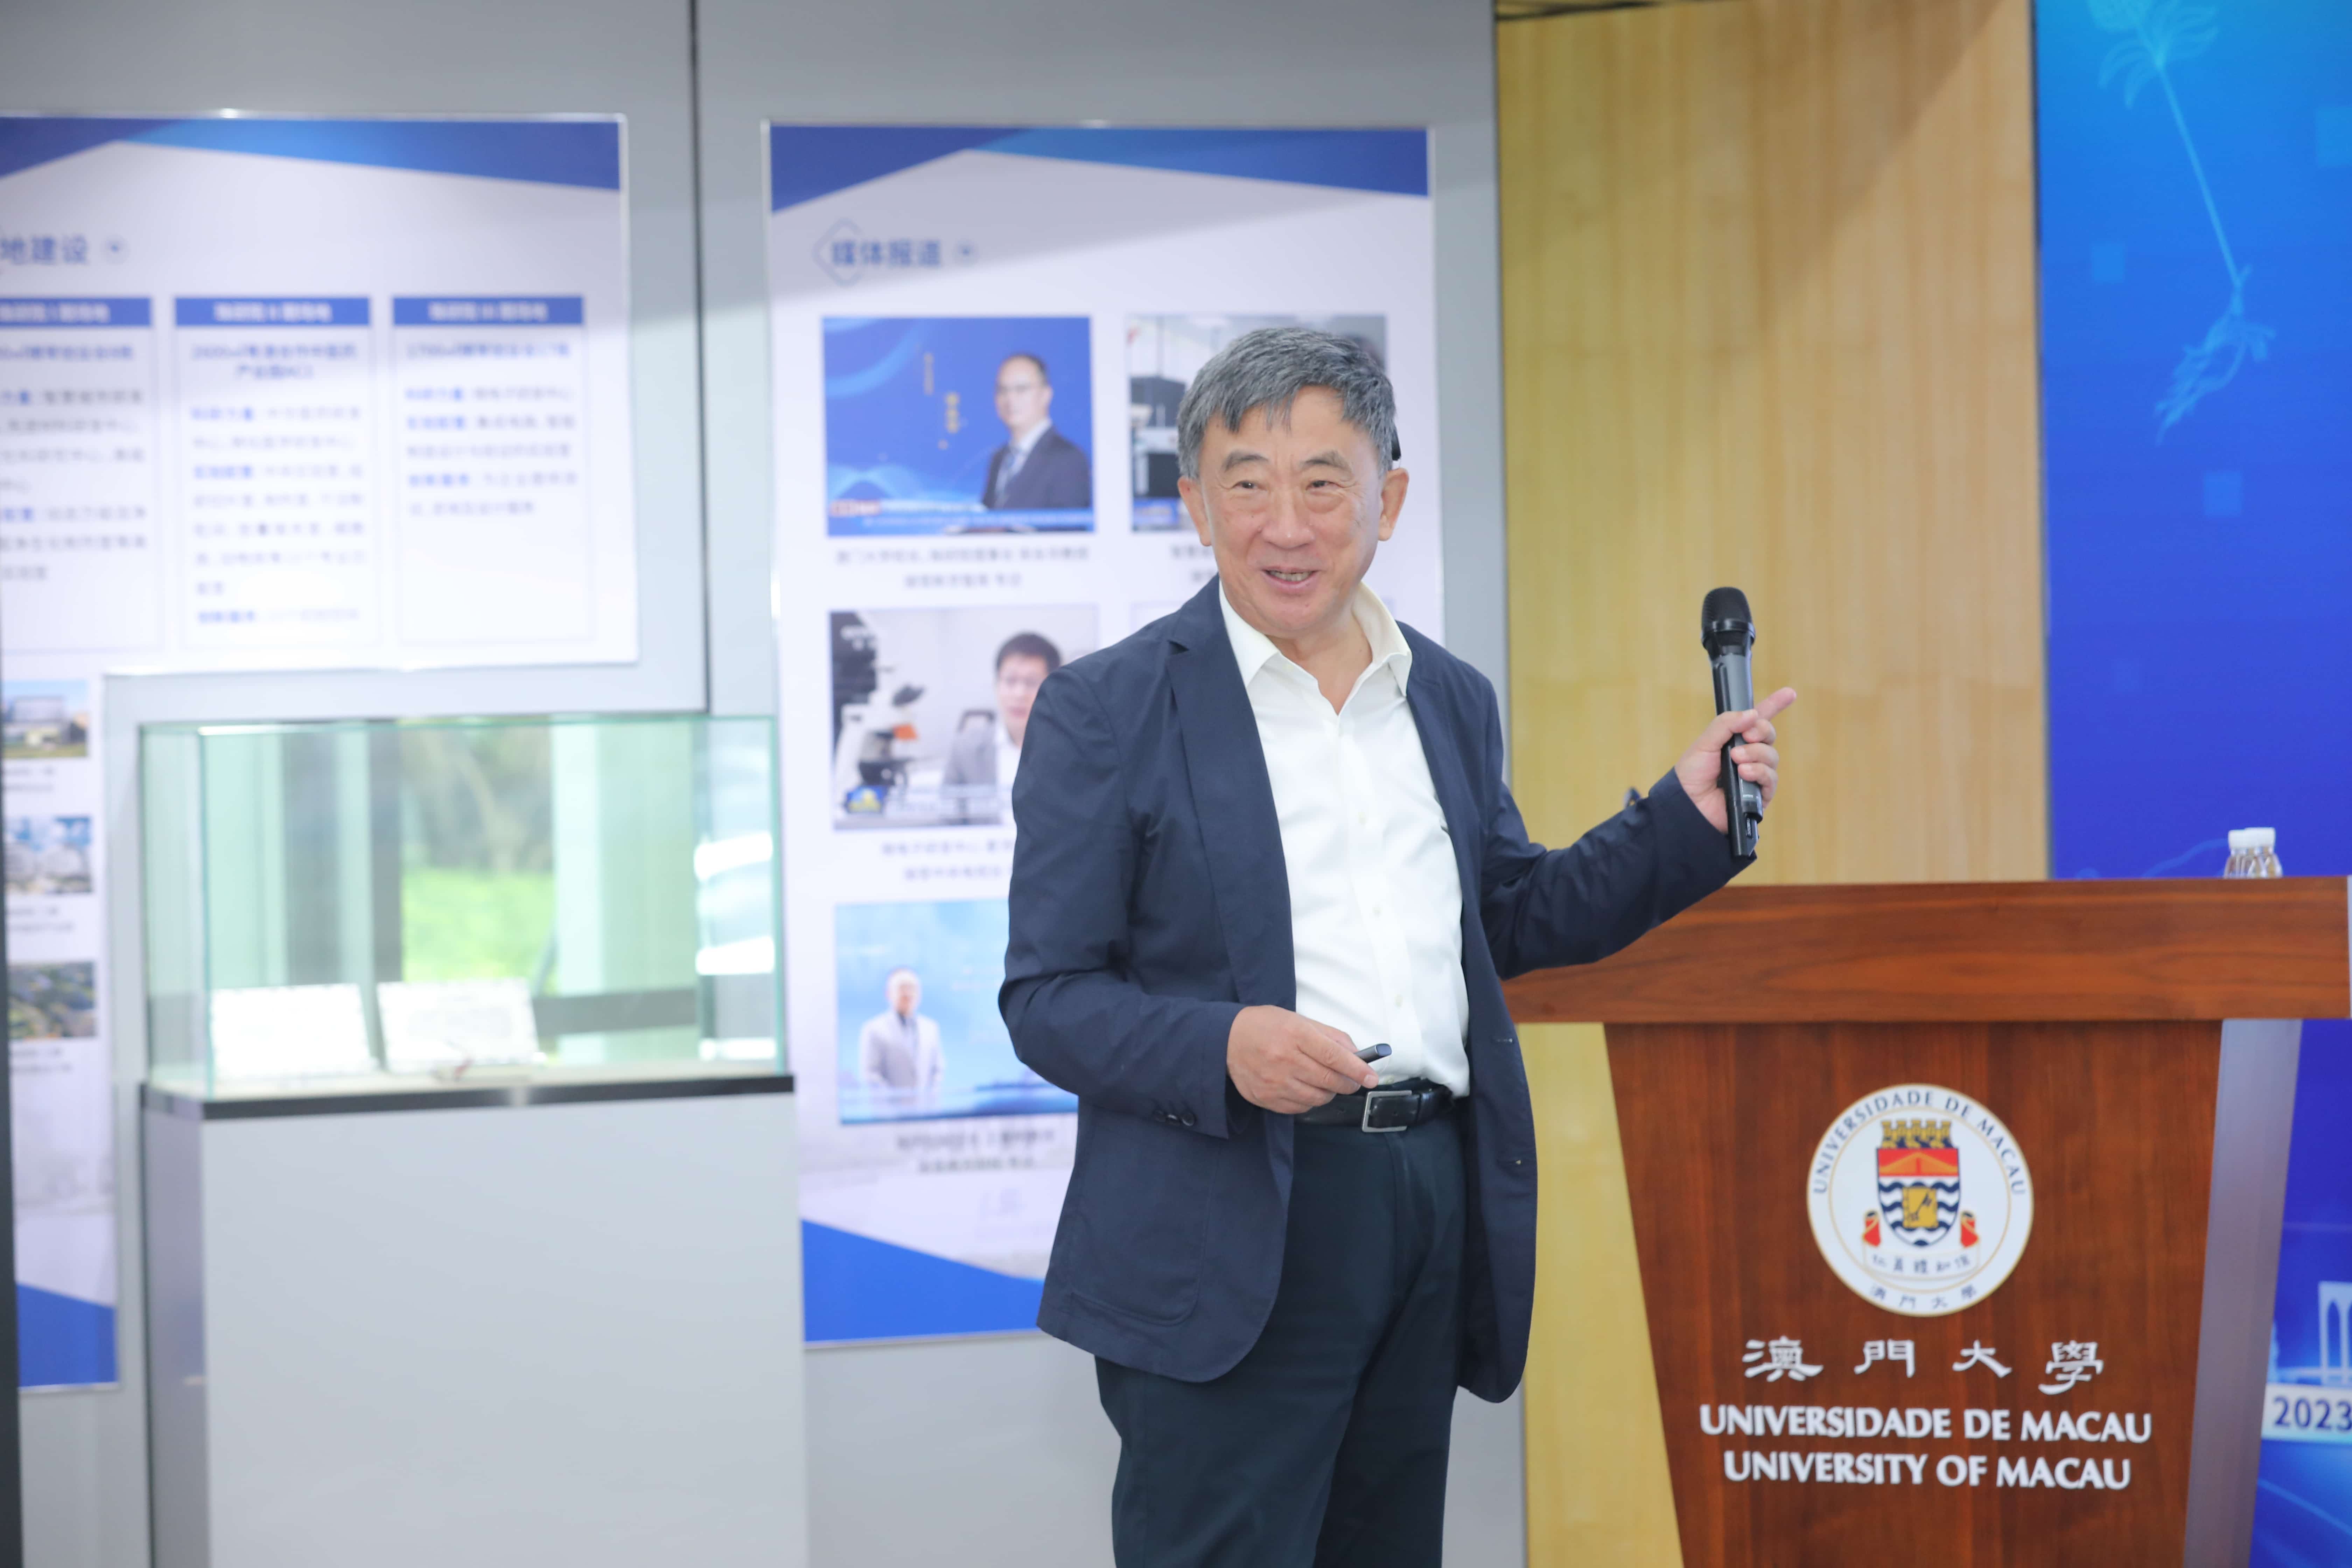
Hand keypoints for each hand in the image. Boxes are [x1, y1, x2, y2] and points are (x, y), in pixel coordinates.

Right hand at [1225, 1006, 1379, 1114]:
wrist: (1226, 1040)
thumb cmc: (1267, 1026)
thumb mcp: (1299, 1020)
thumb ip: (1330, 1036)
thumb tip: (1356, 1055)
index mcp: (1295, 1034)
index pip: (1335, 1057)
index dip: (1358, 1070)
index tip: (1371, 1078)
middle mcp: (1284, 1059)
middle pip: (1329, 1080)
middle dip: (1347, 1083)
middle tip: (1352, 1081)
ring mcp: (1274, 1082)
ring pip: (1317, 1098)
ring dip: (1329, 1093)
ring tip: (1325, 1083)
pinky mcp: (1266, 1098)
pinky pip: (1300, 1108)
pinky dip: (1309, 1101)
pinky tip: (1306, 1088)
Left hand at [1673, 687, 1795, 832]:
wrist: (1688, 803)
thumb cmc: (1692, 774)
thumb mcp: (1704, 743)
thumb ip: (1726, 725)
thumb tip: (1752, 714)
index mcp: (1735, 739)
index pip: (1759, 720)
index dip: (1775, 705)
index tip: (1789, 693)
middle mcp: (1749, 755)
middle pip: (1769, 735)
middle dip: (1761, 731)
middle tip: (1747, 736)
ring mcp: (1756, 774)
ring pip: (1771, 756)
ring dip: (1756, 754)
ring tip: (1736, 760)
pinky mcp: (1759, 794)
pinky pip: (1771, 778)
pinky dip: (1759, 772)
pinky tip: (1745, 773)